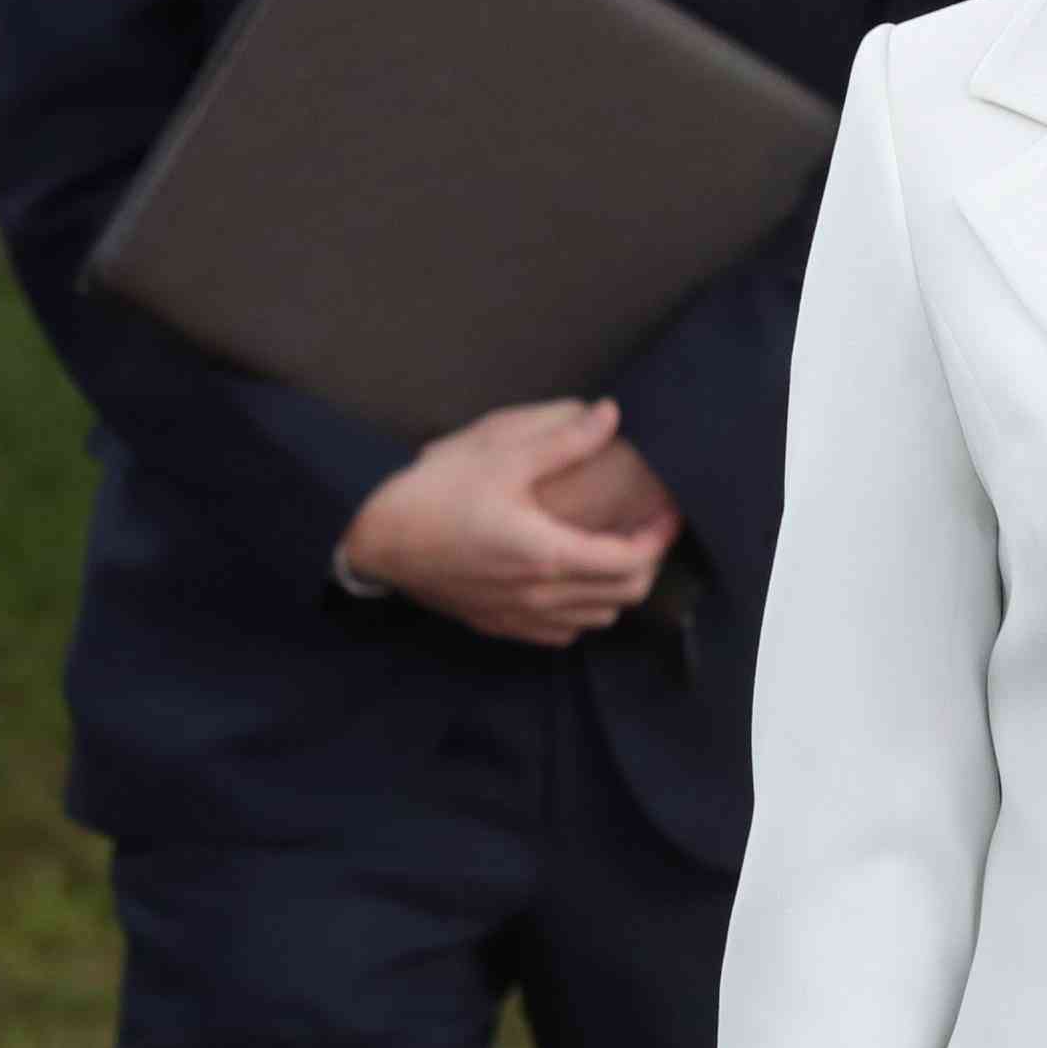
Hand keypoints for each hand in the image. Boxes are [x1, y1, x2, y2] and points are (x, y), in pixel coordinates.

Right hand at [338, 396, 678, 644]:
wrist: (377, 543)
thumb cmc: (436, 493)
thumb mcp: (499, 454)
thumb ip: (563, 440)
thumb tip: (610, 415)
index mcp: (548, 555)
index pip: (631, 563)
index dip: (659, 538)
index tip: (669, 512)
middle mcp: (541, 597)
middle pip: (623, 595)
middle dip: (648, 562)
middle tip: (649, 527)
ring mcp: (520, 618)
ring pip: (596, 618)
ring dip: (618, 588)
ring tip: (617, 549)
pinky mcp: (499, 626)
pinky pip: (562, 632)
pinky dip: (584, 609)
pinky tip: (574, 579)